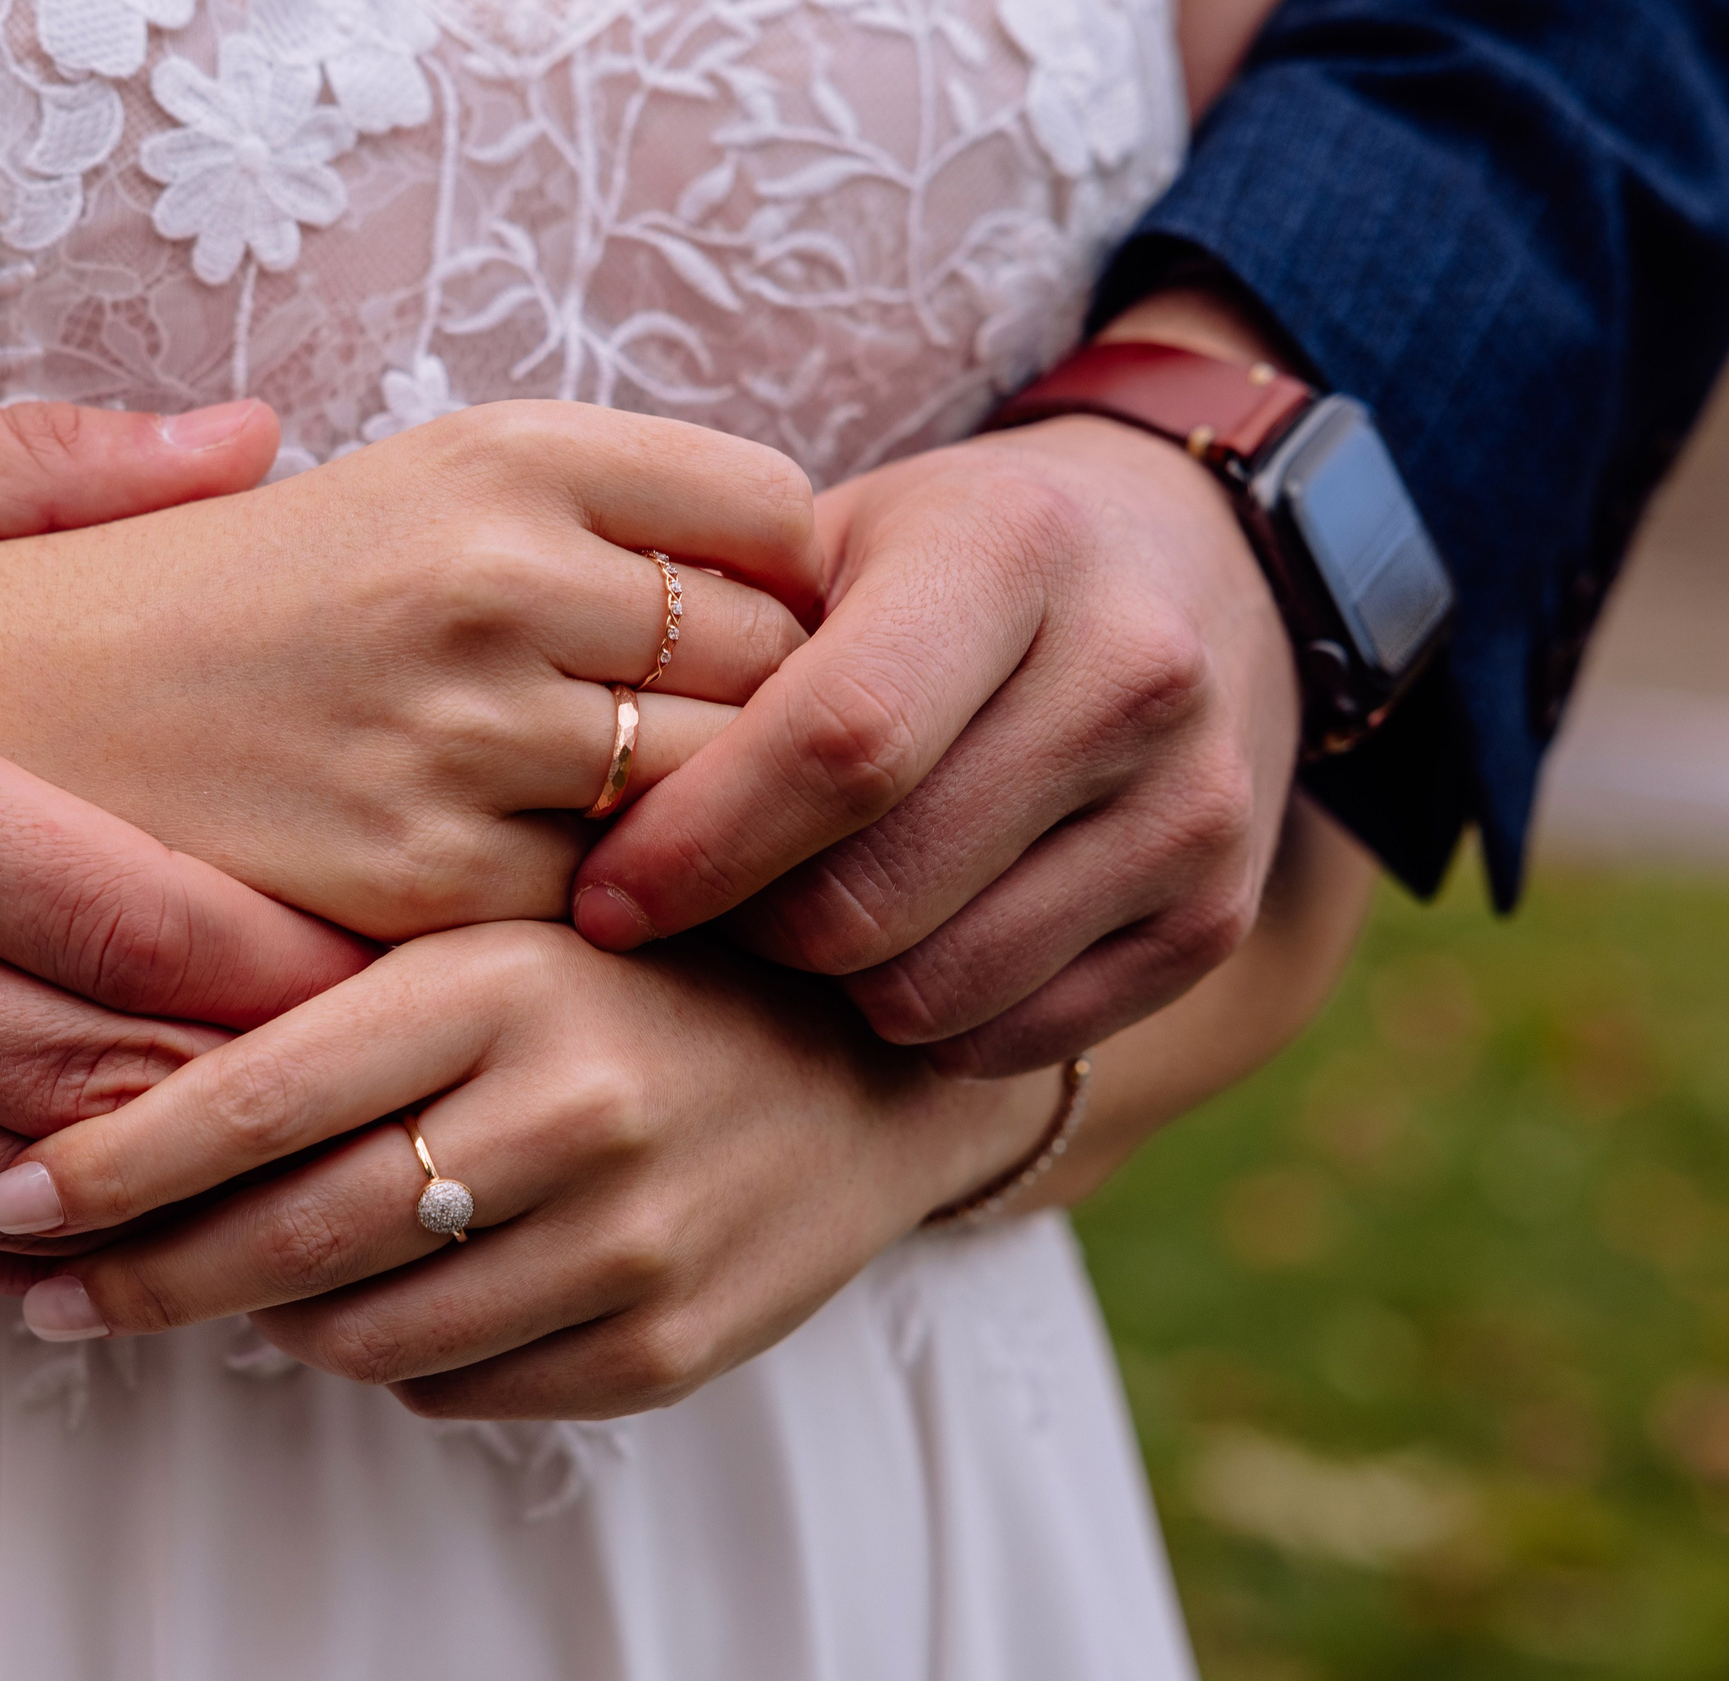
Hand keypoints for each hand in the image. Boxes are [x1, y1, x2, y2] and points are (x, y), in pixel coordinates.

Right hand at [0, 401, 818, 941]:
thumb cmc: (190, 604)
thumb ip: (573, 505)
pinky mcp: (413, 888)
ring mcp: (457, 735)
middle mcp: (491, 575)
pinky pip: (603, 914)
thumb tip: (754, 558)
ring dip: (695, 842)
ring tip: (635, 851)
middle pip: (774, 669)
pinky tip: (535, 915)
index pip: (775, 514)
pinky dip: (598, 927)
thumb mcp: (369, 483)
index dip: (783, 592)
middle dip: (761, 732)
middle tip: (704, 769)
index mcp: (494, 448)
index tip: (733, 646)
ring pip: (712, 807)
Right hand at [0, 401, 365, 1286]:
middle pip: (77, 1075)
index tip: (403, 960)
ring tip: (273, 1157)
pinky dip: (1, 1238)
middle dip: (252, 1086)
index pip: (119, 919)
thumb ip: (42, 472)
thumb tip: (255, 438)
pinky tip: (101, 1208)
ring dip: (144, 1186)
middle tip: (379, 1070)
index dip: (285, 964)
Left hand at [0, 924, 1054, 1417]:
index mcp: (503, 982)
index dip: (107, 1165)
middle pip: (288, 1239)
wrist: (875, 1055)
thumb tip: (128, 1097)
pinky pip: (460, 1392)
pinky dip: (391, 1361)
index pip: (255, 1101)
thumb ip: (346, 996)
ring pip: (360, 1338)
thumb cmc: (647, 972)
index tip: (6, 1194)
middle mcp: (571, 1112)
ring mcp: (628, 1244)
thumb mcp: (505, 927)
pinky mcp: (669, 1348)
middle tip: (48, 1289)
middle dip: (141, 1277)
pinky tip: (381, 1305)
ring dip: (267, 1321)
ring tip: (229, 1282)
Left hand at [573, 343, 1299, 1076]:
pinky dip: (922, 1022)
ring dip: (828, 985)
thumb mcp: (831, 538)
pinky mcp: (1217, 914)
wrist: (1183, 565)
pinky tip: (892, 947)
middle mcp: (1134, 672)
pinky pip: (1014, 1039)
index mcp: (1013, 550)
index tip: (604, 899)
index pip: (837, 743)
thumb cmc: (939, 559)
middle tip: (693, 910)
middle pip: (877, 893)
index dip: (700, 844)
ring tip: (791, 917)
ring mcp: (1195, 805)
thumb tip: (568, 789)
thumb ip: (718, 643)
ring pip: (937, 989)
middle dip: (748, 928)